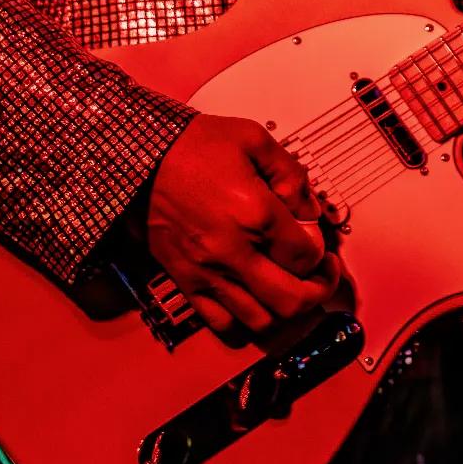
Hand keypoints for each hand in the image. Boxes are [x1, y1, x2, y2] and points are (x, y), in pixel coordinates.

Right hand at [142, 114, 346, 339]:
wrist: (140, 158)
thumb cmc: (193, 146)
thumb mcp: (254, 139)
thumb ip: (291, 173)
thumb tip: (309, 209)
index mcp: (255, 213)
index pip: (306, 256)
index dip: (320, 253)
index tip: (316, 242)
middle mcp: (233, 250)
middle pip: (292, 300)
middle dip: (317, 292)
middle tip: (322, 277)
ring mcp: (208, 272)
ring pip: (261, 321)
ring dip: (284, 310)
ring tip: (291, 289)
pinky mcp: (187, 282)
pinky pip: (222, 324)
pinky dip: (245, 322)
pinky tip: (254, 300)